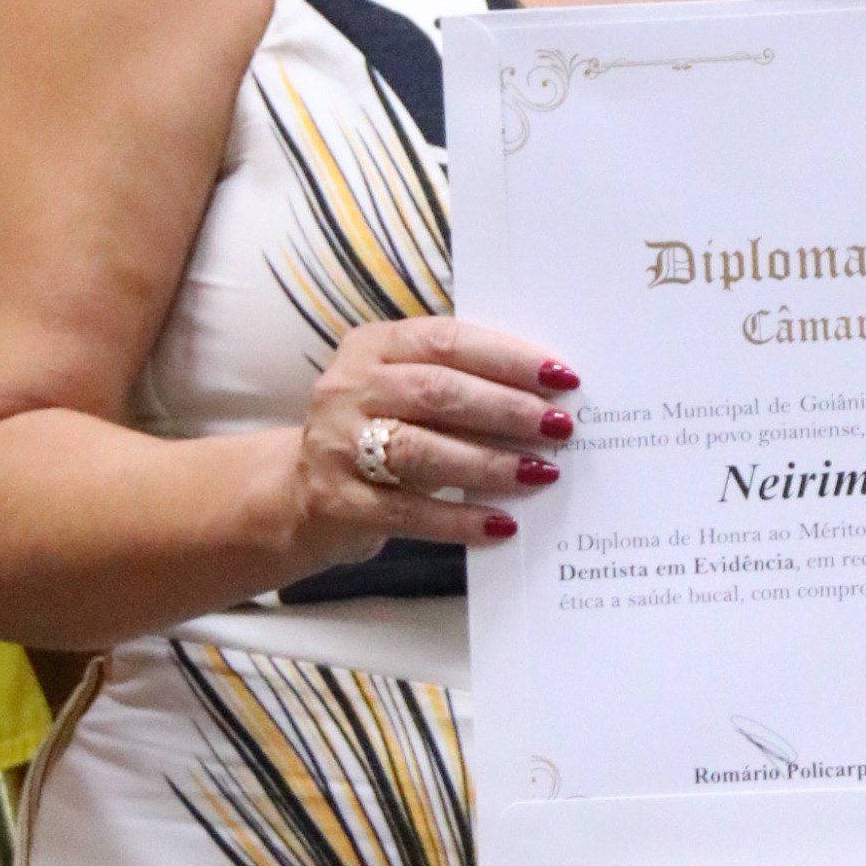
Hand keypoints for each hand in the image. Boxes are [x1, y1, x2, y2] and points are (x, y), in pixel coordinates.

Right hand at [282, 316, 580, 574]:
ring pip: (421, 449)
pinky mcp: (337, 500)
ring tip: (542, 472)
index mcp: (373, 346)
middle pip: (436, 391)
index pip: (446, 340)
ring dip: (489, 463)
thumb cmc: (381, 433)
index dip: (507, 357)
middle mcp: (348, 387)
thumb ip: (462, 386)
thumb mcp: (408, 395)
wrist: (303, 494)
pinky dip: (460, 519)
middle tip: (559, 426)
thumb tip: (547, 400)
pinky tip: (502, 526)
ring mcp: (336, 444)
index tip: (562, 377)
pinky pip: (408, 512)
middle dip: (506, 409)